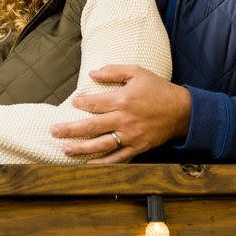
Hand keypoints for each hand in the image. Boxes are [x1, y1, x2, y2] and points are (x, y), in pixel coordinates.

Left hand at [50, 65, 190, 163]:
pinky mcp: (138, 148)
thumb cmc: (158, 89)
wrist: (182, 111)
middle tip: (53, 131)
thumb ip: (113, 71)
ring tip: (65, 150)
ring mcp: (131, 136)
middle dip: (70, 129)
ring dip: (81, 148)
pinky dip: (102, 163)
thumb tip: (91, 73)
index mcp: (123, 99)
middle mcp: (124, 119)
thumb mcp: (137, 72)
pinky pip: (117, 158)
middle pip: (91, 126)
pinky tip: (88, 165)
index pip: (94, 103)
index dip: (80, 104)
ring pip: (101, 145)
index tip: (71, 104)